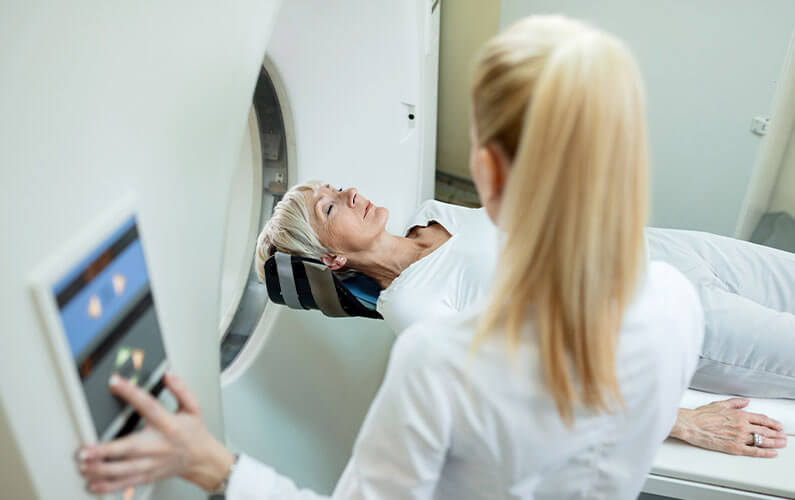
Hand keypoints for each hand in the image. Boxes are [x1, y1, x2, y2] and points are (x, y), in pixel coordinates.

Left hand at [76, 373, 235, 493]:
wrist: (201, 459)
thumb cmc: (193, 433)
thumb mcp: (193, 407)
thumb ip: (181, 389)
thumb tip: (169, 375)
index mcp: (168, 424)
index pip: (148, 405)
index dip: (131, 393)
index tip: (114, 383)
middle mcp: (158, 445)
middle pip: (129, 448)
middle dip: (105, 451)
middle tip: (84, 451)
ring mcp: (151, 463)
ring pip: (123, 469)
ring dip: (101, 469)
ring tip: (83, 466)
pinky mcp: (147, 476)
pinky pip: (125, 483)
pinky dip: (108, 486)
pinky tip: (93, 484)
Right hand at [670, 398, 786, 457]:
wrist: (691, 425)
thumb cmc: (701, 416)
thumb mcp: (719, 404)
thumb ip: (735, 403)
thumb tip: (745, 401)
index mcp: (739, 414)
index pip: (762, 419)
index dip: (772, 423)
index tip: (777, 425)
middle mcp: (742, 426)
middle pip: (765, 430)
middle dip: (777, 433)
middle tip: (783, 436)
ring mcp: (739, 438)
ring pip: (762, 441)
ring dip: (775, 443)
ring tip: (781, 444)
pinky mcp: (734, 448)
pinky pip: (754, 451)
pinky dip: (765, 453)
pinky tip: (772, 453)